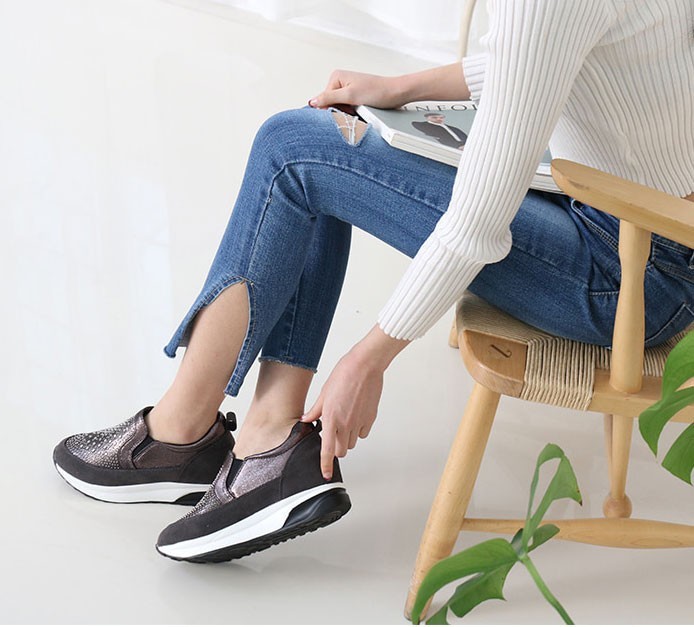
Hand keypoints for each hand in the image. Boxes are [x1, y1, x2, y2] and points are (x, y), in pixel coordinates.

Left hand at [301, 348, 383, 479]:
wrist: (365, 366)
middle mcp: (345, 424)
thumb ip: (315, 410)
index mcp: (331, 418)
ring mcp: (359, 422)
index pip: (327, 450)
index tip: (325, 474)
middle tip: (333, 436)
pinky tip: (355, 417)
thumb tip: (306, 420)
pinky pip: (363, 433)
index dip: (326, 465)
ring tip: (344, 422)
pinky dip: (358, 430)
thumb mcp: (324, 393)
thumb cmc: (344, 375)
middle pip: (341, 451)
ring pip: (352, 443)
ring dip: (347, 439)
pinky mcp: (370, 418)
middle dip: (336, 448)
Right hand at [309, 69, 407, 109]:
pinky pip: (347, 109)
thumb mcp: (350, 95)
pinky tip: (360, 112)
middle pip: (330, 105)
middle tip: (353, 111)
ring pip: (339, 109)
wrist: (395, 93)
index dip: (332, 109)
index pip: (323, 99)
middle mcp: (340, 82)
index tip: (343, 111)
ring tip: (358, 111)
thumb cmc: (378, 91)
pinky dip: (352, 113)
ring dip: (347, 114)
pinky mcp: (354, 97)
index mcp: (336, 77)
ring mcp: (347, 90)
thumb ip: (329, 98)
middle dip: (340, 112)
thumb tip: (312, 101)